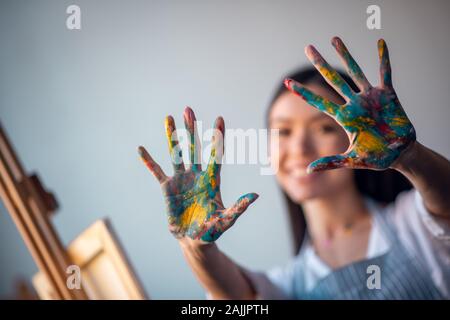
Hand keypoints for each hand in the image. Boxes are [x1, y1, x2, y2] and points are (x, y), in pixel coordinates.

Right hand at [138, 107, 257, 242]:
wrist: (194, 240)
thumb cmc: (213, 230)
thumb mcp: (226, 219)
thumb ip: (238, 208)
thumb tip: (255, 196)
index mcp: (211, 180)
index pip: (216, 154)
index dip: (217, 137)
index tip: (219, 119)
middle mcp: (196, 175)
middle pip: (194, 147)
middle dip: (190, 128)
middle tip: (188, 109)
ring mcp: (181, 179)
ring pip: (176, 154)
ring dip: (172, 137)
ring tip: (168, 118)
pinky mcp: (167, 188)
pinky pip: (157, 171)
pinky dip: (149, 161)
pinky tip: (141, 149)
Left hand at [285, 37, 415, 172]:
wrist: (400, 154)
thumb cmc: (376, 157)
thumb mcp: (352, 160)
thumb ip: (331, 162)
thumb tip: (308, 170)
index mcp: (344, 118)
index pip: (319, 102)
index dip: (303, 93)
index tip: (287, 83)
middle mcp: (354, 105)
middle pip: (333, 80)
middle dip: (320, 64)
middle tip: (308, 47)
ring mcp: (370, 98)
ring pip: (355, 71)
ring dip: (346, 55)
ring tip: (334, 39)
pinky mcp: (388, 96)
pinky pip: (385, 74)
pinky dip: (384, 59)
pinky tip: (380, 43)